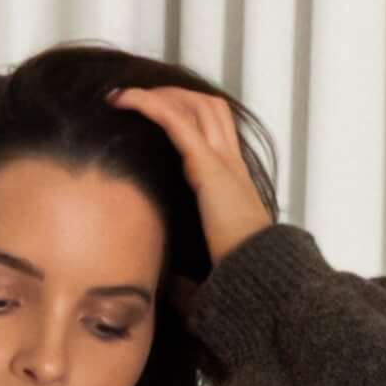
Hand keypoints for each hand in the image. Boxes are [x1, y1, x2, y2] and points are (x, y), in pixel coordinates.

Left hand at [103, 83, 276, 316]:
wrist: (260, 275)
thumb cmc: (241, 274)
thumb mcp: (212, 263)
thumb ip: (193, 267)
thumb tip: (172, 289)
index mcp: (232, 181)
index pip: (215, 128)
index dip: (187, 113)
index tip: (155, 116)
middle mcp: (231, 162)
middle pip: (205, 106)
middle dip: (171, 95)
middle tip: (135, 99)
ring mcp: (222, 160)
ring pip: (193, 105)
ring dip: (158, 95)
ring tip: (126, 97)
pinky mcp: (207, 165)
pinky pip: (176, 121)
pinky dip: (150, 105)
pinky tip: (126, 100)